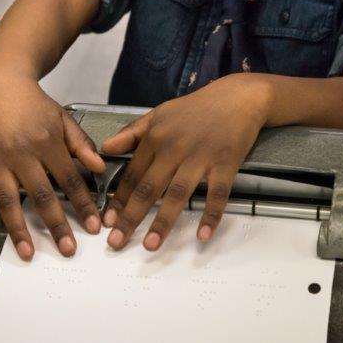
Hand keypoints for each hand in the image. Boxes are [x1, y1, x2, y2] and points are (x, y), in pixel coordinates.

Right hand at [0, 72, 105, 259]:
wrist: (0, 84)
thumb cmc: (34, 104)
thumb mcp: (64, 119)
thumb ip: (82, 145)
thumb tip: (100, 167)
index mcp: (46, 142)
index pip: (70, 179)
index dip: (83, 204)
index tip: (93, 225)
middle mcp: (20, 152)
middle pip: (40, 195)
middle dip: (56, 225)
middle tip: (67, 249)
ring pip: (7, 200)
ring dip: (18, 229)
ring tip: (28, 252)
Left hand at [100, 74, 270, 250]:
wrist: (237, 97)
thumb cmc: (198, 107)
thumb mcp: (159, 114)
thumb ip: (132, 132)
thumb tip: (105, 148)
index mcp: (156, 138)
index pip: (132, 175)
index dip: (118, 200)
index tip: (108, 220)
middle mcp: (175, 149)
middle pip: (148, 188)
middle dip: (130, 217)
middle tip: (117, 241)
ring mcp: (200, 158)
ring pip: (177, 194)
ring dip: (163, 222)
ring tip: (150, 245)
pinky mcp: (225, 164)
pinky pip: (217, 193)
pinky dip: (211, 214)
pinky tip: (203, 234)